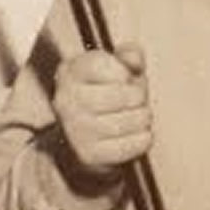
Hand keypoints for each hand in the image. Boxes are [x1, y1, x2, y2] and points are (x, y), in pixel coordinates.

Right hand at [54, 44, 150, 186]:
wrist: (91, 134)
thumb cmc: (108, 94)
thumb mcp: (119, 67)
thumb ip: (129, 56)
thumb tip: (133, 61)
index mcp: (71, 72)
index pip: (100, 64)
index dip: (123, 72)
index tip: (126, 78)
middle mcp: (66, 100)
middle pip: (120, 95)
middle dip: (138, 97)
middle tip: (137, 101)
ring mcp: (75, 129)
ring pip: (125, 122)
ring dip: (143, 119)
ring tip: (139, 117)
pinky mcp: (88, 153)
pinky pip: (127, 146)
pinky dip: (142, 140)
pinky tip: (140, 134)